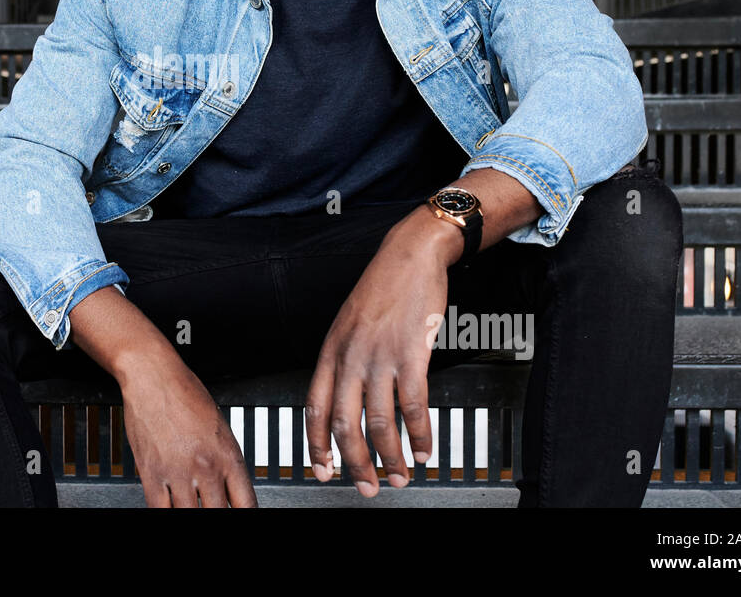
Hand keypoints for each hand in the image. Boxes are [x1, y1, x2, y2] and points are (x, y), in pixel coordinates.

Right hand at [120, 355, 257, 507]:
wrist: (154, 375)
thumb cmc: (185, 393)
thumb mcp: (220, 426)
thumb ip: (225, 460)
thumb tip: (228, 487)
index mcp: (228, 455)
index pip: (246, 504)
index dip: (244, 515)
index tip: (239, 514)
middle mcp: (206, 467)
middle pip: (218, 514)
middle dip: (217, 515)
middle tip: (212, 508)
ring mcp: (178, 472)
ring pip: (188, 516)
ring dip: (190, 514)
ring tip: (190, 506)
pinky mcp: (151, 473)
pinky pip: (159, 509)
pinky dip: (165, 513)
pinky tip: (170, 507)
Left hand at [304, 207, 462, 495]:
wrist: (410, 254)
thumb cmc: (382, 287)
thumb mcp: (347, 324)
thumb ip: (343, 360)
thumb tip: (344, 399)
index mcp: (331, 351)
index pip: (314, 409)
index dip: (317, 445)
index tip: (323, 471)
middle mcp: (350, 356)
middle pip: (344, 423)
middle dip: (355, 463)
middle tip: (368, 487)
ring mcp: (380, 356)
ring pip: (380, 421)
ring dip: (391, 456)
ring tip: (402, 475)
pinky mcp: (412, 353)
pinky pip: (414, 405)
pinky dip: (421, 434)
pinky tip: (426, 448)